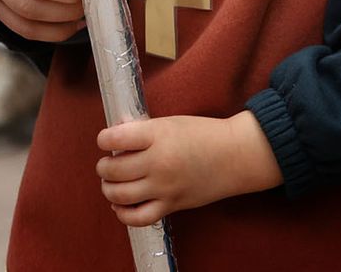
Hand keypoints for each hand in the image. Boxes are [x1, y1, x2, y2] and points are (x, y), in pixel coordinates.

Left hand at [96, 111, 282, 223]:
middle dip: (104, 167)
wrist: (236, 155)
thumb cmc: (205, 135)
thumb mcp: (172, 123)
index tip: (105, 140)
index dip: (104, 139)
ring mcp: (165, 186)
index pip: (116, 138)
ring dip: (108, 189)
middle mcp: (159, 161)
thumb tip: (116, 132)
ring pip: (120, 195)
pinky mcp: (171, 205)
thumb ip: (143, 130)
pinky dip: (123, 214)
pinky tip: (121, 205)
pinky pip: (138, 218)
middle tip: (107, 163)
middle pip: (113, 169)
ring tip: (111, 183)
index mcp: (158, 135)